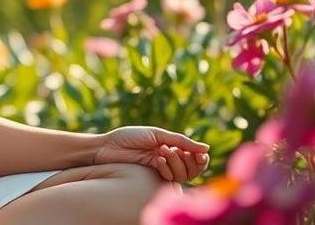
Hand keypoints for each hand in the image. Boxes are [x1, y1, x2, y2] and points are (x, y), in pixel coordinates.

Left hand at [92, 126, 209, 182]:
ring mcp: (161, 171)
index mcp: (171, 148)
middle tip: (177, 150)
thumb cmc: (129, 137)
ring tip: (163, 152)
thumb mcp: (157, 134)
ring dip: (177, 163)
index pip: (194, 158)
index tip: (202, 154)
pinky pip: (170, 179)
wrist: (108, 147)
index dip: (200, 158)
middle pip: (192, 169)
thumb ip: (180, 141)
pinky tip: (158, 160)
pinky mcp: (153, 179)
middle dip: (189, 160)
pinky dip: (168, 169)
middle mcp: (169, 162)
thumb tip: (206, 148)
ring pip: (183, 175)